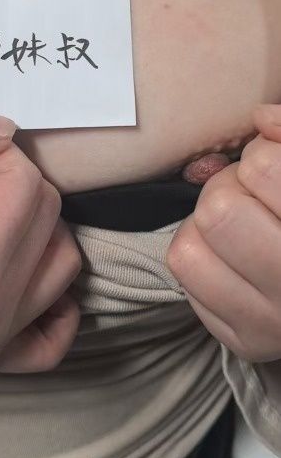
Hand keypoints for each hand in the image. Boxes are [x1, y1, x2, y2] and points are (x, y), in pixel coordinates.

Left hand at [166, 104, 280, 362]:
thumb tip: (260, 118)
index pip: (262, 168)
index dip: (261, 155)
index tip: (272, 166)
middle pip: (218, 211)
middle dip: (229, 188)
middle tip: (253, 194)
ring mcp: (272, 323)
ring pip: (188, 249)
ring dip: (206, 224)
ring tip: (240, 222)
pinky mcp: (243, 340)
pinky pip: (185, 279)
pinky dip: (202, 255)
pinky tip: (234, 253)